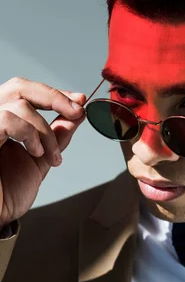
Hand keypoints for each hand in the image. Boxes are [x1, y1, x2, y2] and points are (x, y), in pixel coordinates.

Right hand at [0, 76, 86, 227]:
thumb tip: (76, 115)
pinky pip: (7, 118)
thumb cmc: (6, 194)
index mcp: (3, 122)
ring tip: (49, 156)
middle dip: (54, 97)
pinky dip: (29, 133)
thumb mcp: (41, 161)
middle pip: (20, 87)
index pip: (26, 92)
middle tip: (77, 112)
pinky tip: (35, 153)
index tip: (80, 101)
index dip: (54, 94)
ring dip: (45, 131)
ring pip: (19, 103)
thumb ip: (56, 137)